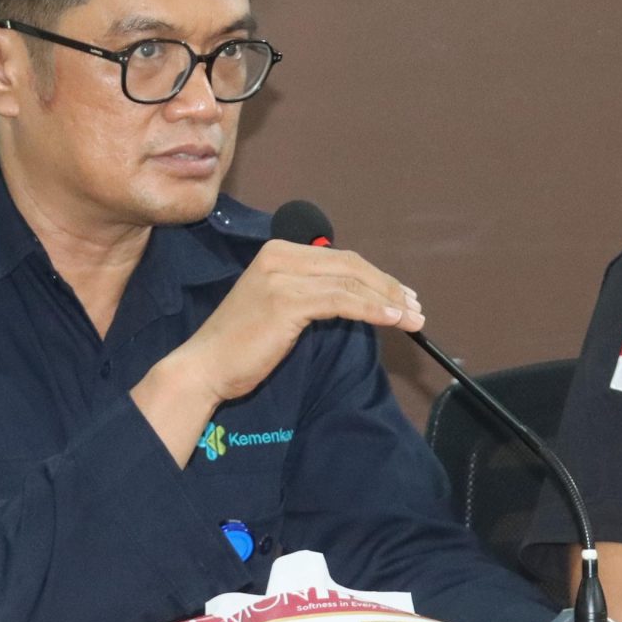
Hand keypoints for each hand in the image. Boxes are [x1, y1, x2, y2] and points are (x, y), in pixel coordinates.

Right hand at [159, 238, 422, 407]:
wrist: (204, 367)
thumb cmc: (241, 347)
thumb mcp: (278, 309)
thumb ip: (309, 295)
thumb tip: (355, 298)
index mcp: (277, 253)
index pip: (340, 259)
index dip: (377, 277)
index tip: (402, 297)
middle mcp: (279, 256)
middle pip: (350, 265)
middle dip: (389, 287)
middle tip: (416, 308)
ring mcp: (282, 276)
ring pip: (350, 282)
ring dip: (388, 301)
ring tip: (413, 319)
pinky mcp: (286, 300)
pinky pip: (341, 300)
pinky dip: (371, 309)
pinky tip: (391, 319)